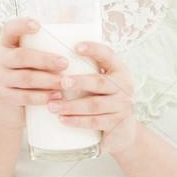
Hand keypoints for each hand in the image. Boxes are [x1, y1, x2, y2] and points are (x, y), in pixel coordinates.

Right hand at [0, 16, 69, 129]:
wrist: (11, 107)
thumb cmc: (31, 72)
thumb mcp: (36, 53)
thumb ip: (51, 34)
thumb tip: (71, 10)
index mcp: (8, 43)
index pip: (9, 28)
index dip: (22, 25)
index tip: (38, 25)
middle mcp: (0, 59)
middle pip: (21, 56)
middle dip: (44, 59)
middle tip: (65, 63)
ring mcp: (0, 78)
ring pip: (24, 78)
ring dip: (47, 80)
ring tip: (65, 82)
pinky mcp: (4, 97)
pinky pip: (23, 97)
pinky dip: (41, 97)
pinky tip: (56, 97)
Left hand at [46, 41, 139, 155]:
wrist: (123, 128)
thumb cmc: (103, 96)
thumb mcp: (101, 80)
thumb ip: (86, 67)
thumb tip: (56, 50)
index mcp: (118, 69)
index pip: (108, 55)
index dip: (93, 49)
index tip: (76, 47)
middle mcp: (124, 85)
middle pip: (100, 82)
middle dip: (79, 82)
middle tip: (62, 82)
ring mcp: (122, 105)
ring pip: (94, 105)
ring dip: (71, 106)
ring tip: (51, 106)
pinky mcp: (116, 123)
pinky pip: (95, 122)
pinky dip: (77, 121)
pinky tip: (63, 119)